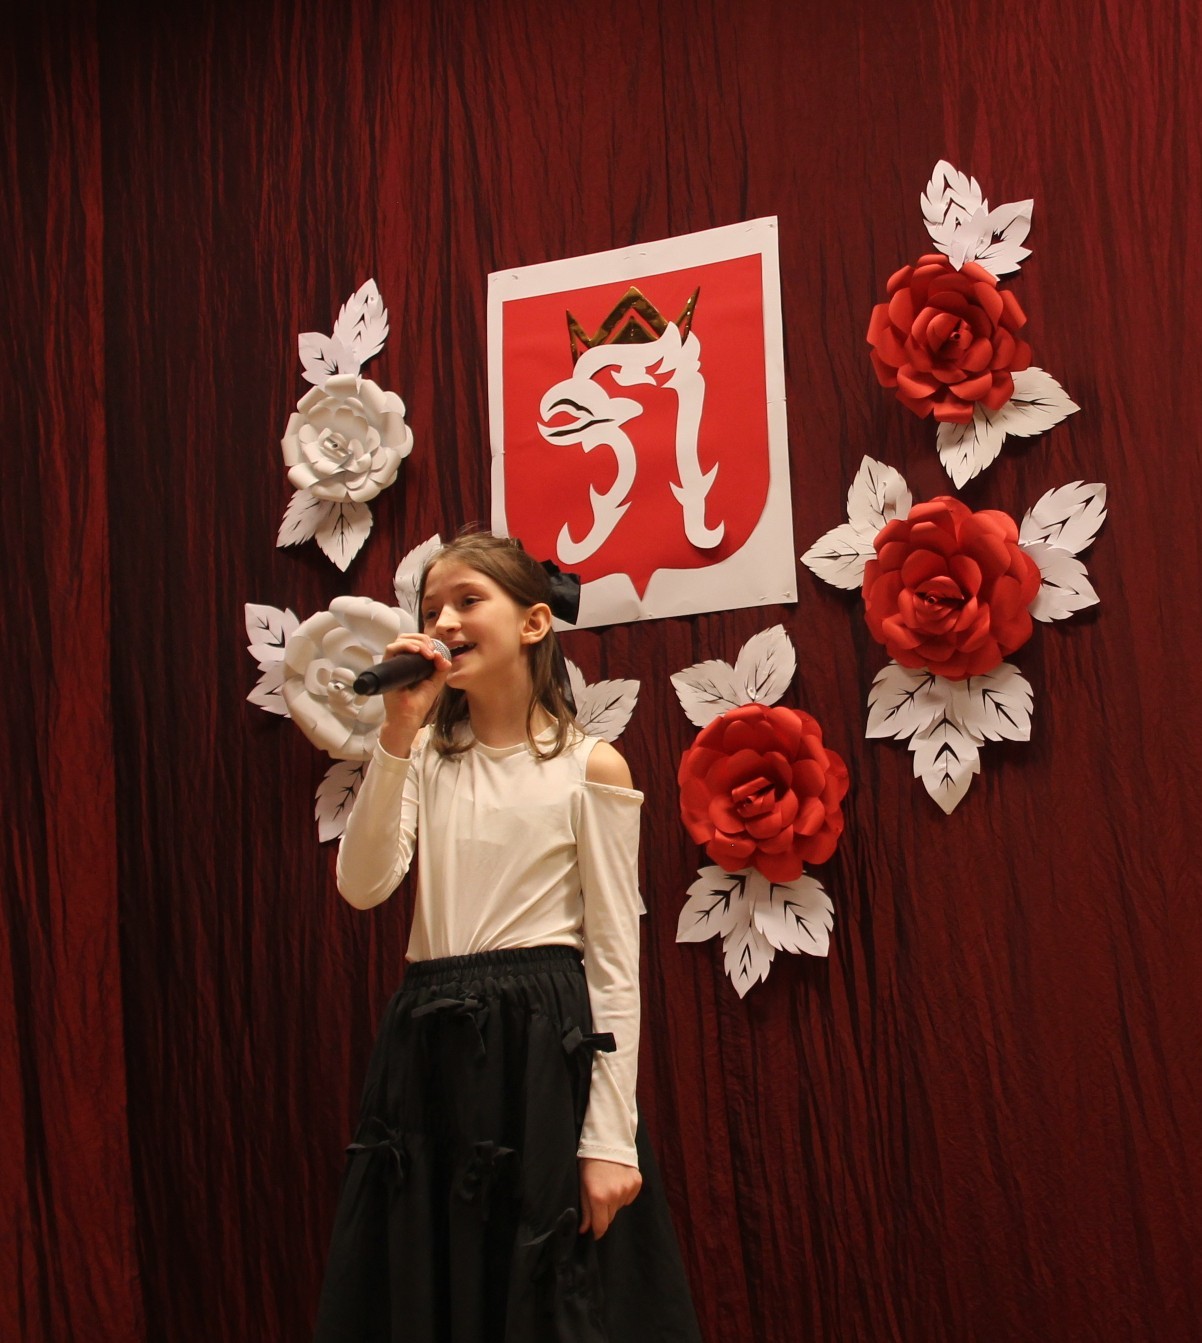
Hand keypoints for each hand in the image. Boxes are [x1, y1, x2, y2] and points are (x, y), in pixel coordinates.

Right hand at [375, 634, 451, 756]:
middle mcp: (401, 660)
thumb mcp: (435, 683)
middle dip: (422, 639)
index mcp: (412, 662)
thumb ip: (441, 669)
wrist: (409, 717)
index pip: (416, 642)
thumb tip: (442, 655)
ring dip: (416, 642)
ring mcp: (393, 663)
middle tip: (432, 650)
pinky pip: (390, 649)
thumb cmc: (419, 702)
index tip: (436, 650)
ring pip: (399, 640)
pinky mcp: (386, 667)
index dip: (426, 641)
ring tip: (427, 653)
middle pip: (407, 637)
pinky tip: (416, 651)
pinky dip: (404, 646)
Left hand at [578, 1158, 641, 1238]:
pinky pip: (629, 1197)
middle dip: (604, 1213)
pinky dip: (624, 1193)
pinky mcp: (637, 1182)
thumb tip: (585, 1230)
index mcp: (598, 1197)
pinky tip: (618, 1180)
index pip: (601, 1226)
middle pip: (611, 1217)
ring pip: (620, 1206)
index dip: (597, 1231)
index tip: (594, 1232)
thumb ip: (585, 1210)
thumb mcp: (583, 1186)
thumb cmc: (590, 1165)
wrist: (607, 1142)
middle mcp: (615, 1195)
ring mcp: (627, 1188)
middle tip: (599, 1199)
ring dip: (614, 1202)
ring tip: (608, 1185)